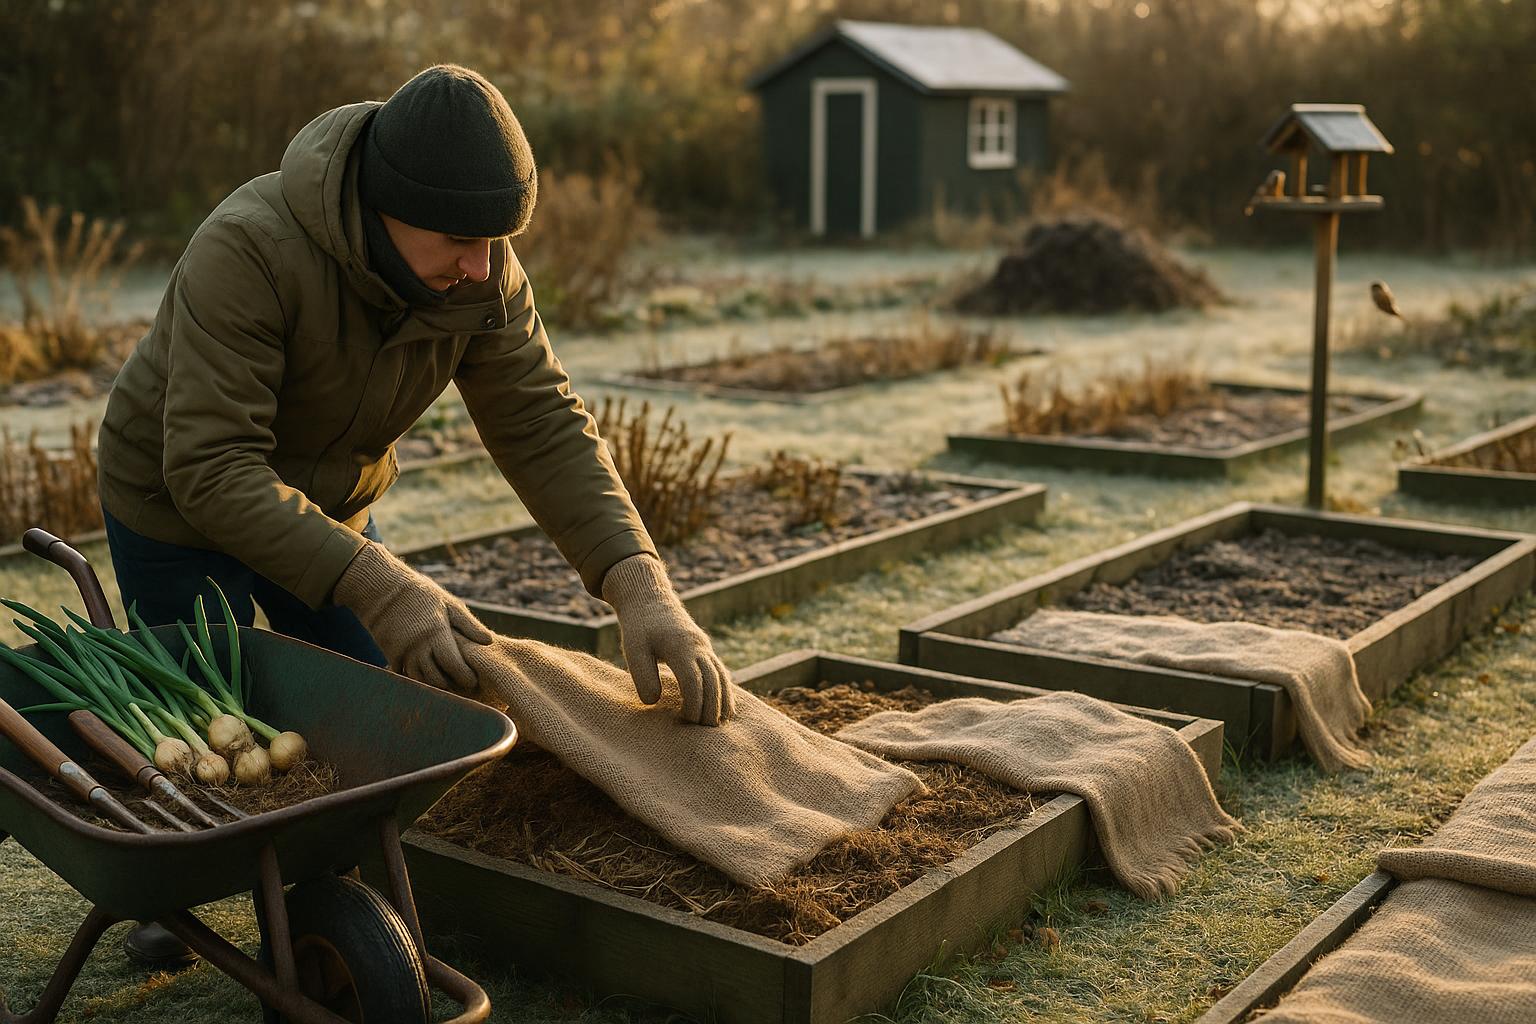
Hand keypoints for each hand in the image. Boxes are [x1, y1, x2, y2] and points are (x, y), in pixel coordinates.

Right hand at [332, 540, 492, 691]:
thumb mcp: (449, 604)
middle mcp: (418, 647)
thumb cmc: (422, 596)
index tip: (474, 681)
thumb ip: (469, 625)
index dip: (465, 677)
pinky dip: (416, 679)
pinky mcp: (392, 655)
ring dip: (434, 686)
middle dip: (452, 686)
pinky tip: (427, 678)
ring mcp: (403, 653)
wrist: (383, 590)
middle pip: (436, 679)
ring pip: (420, 680)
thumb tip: (490, 641)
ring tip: (448, 684)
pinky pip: (405, 675)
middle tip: (463, 686)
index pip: (454, 665)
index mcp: (437, 634)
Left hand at [602, 555, 735, 725]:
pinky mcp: (704, 648)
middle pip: (714, 681)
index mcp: (680, 646)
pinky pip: (720, 670)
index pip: (694, 681)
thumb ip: (643, 675)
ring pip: (722, 675)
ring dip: (724, 699)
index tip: (687, 721)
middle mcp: (698, 646)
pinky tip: (723, 705)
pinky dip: (724, 689)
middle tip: (708, 730)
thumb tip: (653, 702)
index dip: (694, 704)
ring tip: (722, 723)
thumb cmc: (638, 625)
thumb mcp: (632, 648)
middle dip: (713, 707)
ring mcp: (704, 646)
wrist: (649, 597)